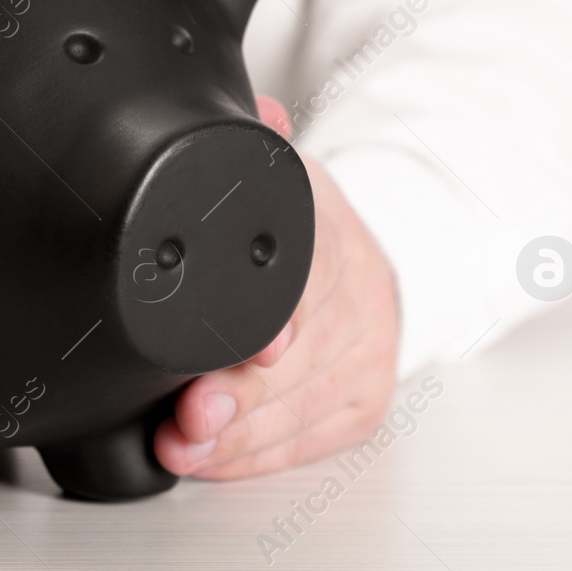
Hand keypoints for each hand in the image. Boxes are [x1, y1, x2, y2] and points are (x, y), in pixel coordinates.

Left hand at [153, 95, 399, 478]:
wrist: (388, 250)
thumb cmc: (308, 219)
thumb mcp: (282, 171)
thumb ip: (254, 144)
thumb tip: (257, 111)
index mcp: (326, 224)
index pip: (312, 270)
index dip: (280, 313)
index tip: (256, 346)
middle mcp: (356, 289)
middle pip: (300, 356)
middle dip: (238, 394)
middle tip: (186, 416)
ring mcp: (366, 349)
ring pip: (302, 406)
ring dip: (238, 436)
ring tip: (183, 447)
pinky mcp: (366, 398)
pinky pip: (310, 439)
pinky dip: (257, 455)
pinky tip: (213, 459)